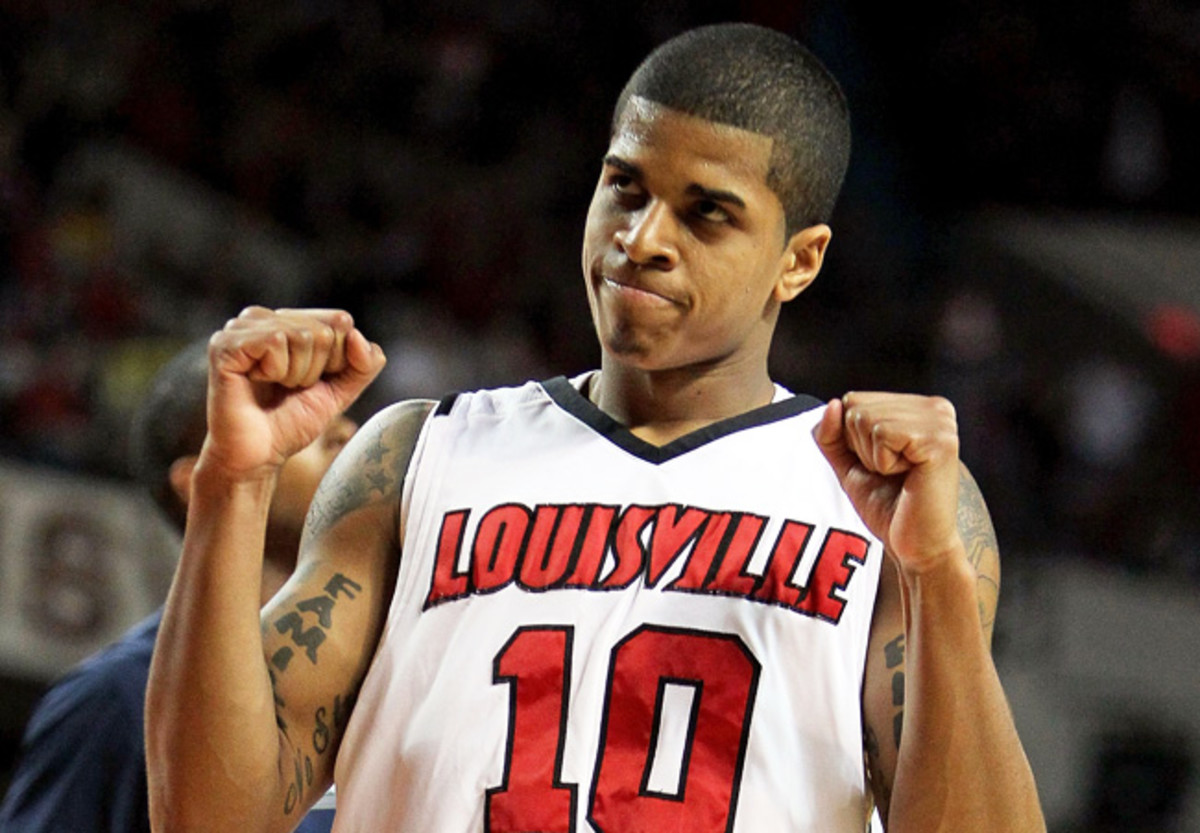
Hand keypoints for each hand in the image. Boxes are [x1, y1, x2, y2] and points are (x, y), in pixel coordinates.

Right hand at [203, 307, 385, 479]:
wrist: (257, 455)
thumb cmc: (291, 422)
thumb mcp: (340, 391)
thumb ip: (364, 364)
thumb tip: (356, 335)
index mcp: (287, 321)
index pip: (340, 321)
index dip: (337, 361)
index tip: (311, 383)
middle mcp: (263, 318)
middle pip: (324, 330)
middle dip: (316, 369)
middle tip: (288, 389)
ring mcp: (240, 328)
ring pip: (302, 335)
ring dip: (296, 373)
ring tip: (273, 387)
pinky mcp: (225, 343)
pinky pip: (275, 341)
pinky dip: (276, 371)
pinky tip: (256, 382)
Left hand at [813, 392, 961, 575]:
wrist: (915, 546)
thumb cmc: (888, 506)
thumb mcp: (848, 463)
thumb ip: (832, 433)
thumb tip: (833, 404)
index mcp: (918, 406)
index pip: (853, 399)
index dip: (851, 439)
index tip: (881, 465)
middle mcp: (935, 407)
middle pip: (856, 406)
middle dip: (860, 447)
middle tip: (892, 474)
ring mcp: (940, 422)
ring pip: (865, 419)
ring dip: (872, 457)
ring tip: (901, 476)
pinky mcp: (940, 440)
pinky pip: (882, 434)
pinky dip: (883, 462)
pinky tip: (909, 477)